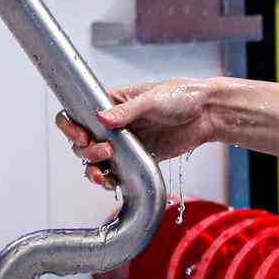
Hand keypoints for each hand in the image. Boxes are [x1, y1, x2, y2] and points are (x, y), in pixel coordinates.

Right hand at [54, 78, 215, 188]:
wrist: (207, 115)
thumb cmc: (182, 96)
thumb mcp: (152, 99)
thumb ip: (127, 111)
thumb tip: (101, 119)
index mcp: (111, 102)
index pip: (78, 114)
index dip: (71, 127)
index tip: (81, 136)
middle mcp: (113, 124)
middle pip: (83, 142)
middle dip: (87, 151)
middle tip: (105, 151)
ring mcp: (125, 143)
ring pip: (96, 160)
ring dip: (93, 169)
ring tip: (103, 173)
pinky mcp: (137, 158)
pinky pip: (116, 172)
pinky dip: (110, 180)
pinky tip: (112, 182)